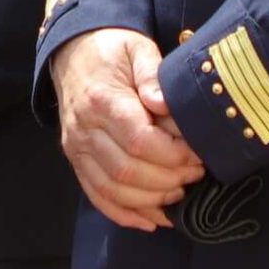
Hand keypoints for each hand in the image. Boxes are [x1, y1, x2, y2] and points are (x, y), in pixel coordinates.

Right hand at [48, 29, 204, 231]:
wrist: (72, 50)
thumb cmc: (112, 48)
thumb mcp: (137, 48)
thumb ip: (152, 75)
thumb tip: (165, 104)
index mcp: (102, 100)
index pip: (139, 141)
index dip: (172, 156)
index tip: (197, 155)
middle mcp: (84, 129)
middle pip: (127, 171)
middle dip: (167, 180)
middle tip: (196, 175)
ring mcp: (76, 148)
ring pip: (112, 189)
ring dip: (150, 200)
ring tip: (179, 194)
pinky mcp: (76, 160)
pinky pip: (97, 195)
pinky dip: (124, 214)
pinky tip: (150, 220)